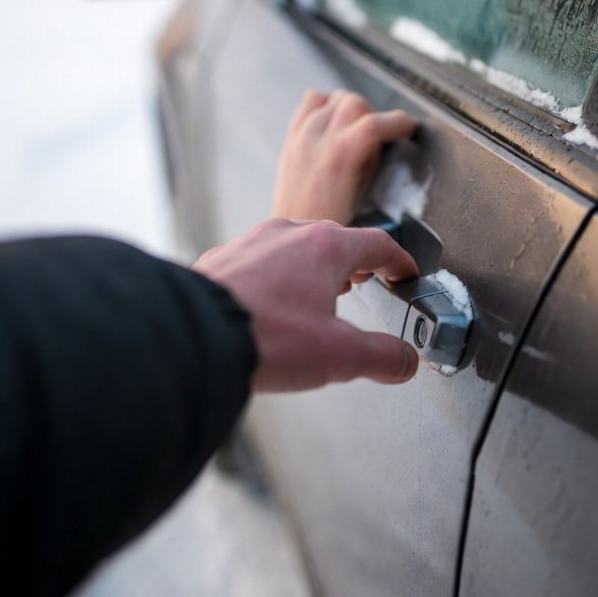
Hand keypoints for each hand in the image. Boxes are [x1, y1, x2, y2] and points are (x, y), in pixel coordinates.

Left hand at [196, 218, 419, 391]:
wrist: (193, 338)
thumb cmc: (264, 338)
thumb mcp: (339, 356)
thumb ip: (381, 357)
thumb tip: (404, 361)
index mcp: (324, 247)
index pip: (377, 244)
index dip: (398, 261)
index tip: (404, 271)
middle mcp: (287, 235)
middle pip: (335, 239)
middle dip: (355, 261)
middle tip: (367, 278)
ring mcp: (251, 244)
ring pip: (294, 246)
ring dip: (315, 266)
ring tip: (322, 291)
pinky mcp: (221, 260)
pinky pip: (260, 260)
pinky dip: (277, 276)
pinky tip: (272, 302)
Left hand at [272, 90, 418, 224]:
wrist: (296, 229)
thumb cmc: (330, 221)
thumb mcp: (363, 193)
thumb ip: (371, 159)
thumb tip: (381, 139)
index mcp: (340, 157)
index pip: (376, 124)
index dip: (399, 122)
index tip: (409, 126)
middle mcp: (318, 140)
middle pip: (354, 103)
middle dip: (374, 114)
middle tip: (380, 134)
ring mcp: (302, 136)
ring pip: (334, 97)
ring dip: (351, 108)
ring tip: (357, 129)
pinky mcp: (291, 137)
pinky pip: (311, 101)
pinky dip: (327, 104)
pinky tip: (334, 121)